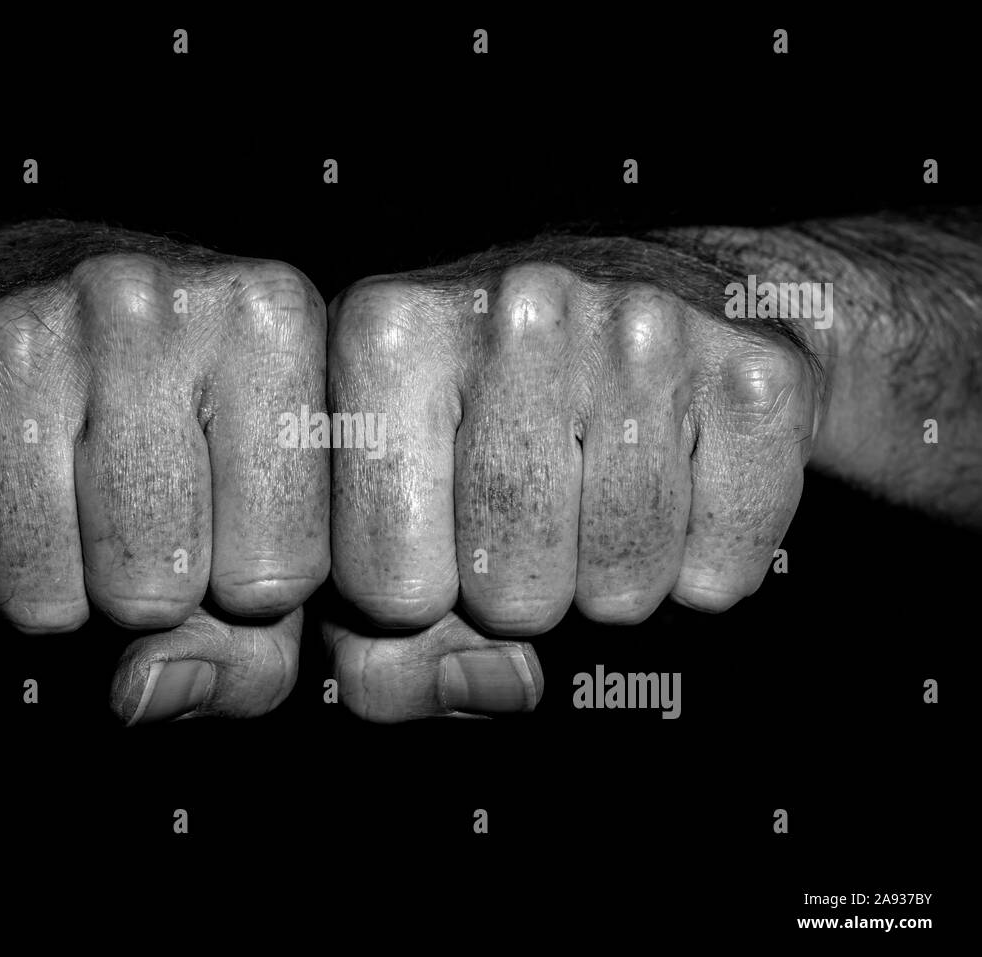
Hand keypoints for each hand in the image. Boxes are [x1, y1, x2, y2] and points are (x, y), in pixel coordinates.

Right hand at [0, 250, 327, 722]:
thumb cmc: (152, 422)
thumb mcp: (251, 515)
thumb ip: (255, 652)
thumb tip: (147, 689)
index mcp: (270, 315)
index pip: (288, 571)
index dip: (247, 583)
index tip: (220, 516)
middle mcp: (143, 300)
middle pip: (159, 589)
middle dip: (141, 589)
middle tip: (117, 506)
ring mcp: (7, 331)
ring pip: (44, 601)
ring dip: (47, 589)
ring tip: (47, 496)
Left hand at [324, 258, 820, 720]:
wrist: (670, 296)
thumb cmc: (494, 417)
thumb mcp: (389, 503)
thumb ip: (373, 641)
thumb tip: (480, 684)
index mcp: (385, 332)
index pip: (383, 587)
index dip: (414, 601)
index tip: (431, 539)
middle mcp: (515, 306)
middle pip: (507, 597)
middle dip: (516, 593)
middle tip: (529, 512)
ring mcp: (647, 331)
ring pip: (618, 593)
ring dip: (607, 578)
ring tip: (598, 486)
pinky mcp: (760, 376)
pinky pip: (719, 577)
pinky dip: (700, 566)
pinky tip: (676, 481)